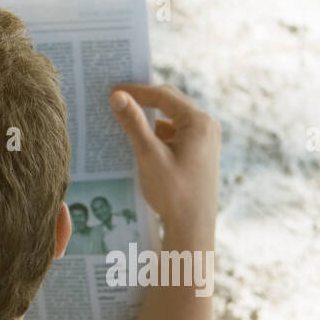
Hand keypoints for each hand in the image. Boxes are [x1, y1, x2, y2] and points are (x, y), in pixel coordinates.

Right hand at [109, 83, 220, 242]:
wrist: (193, 228)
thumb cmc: (173, 193)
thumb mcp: (149, 155)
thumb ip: (134, 123)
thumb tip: (118, 96)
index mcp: (199, 122)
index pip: (163, 95)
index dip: (137, 91)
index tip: (112, 90)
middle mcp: (207, 126)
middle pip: (170, 102)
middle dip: (143, 100)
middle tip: (116, 99)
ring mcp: (206, 140)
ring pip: (172, 118)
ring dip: (149, 117)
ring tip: (124, 119)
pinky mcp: (201, 152)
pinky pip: (176, 133)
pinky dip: (157, 132)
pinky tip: (139, 140)